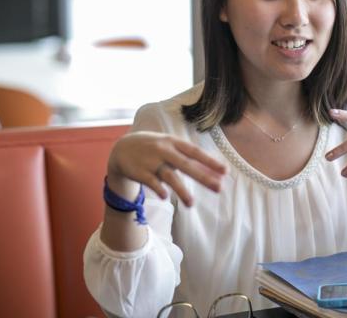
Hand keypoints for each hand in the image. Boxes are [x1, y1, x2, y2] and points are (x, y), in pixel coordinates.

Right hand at [107, 131, 227, 206]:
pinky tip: (166, 197)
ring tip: (191, 204)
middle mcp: (164, 150)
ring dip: (181, 190)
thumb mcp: (170, 146)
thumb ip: (188, 157)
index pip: (195, 152)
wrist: (122, 148)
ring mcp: (151, 161)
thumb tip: (213, 170)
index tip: (225, 172)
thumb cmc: (154, 148)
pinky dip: (159, 189)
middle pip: (186, 165)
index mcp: (173, 142)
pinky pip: (152, 182)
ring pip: (169, 176)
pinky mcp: (140, 172)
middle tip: (219, 188)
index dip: (210, 162)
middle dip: (203, 177)